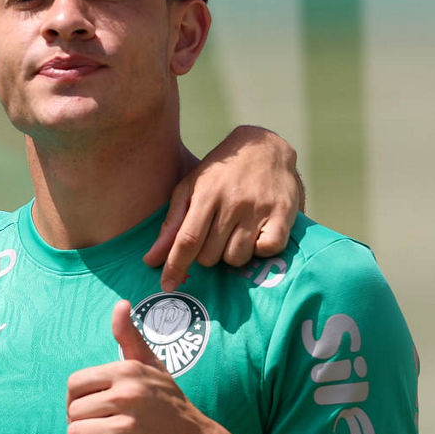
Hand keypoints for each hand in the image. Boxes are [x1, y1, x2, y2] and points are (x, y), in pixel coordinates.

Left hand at [22, 301, 220, 433]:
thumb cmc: (172, 405)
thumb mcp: (153, 366)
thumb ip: (130, 338)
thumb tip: (120, 304)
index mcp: (127, 372)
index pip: (75, 383)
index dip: (78, 397)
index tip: (95, 406)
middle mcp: (125, 396)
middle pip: (72, 409)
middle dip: (82, 420)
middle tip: (107, 426)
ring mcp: (124, 427)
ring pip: (75, 432)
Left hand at [144, 125, 302, 290]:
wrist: (264, 147)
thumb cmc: (220, 173)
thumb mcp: (190, 189)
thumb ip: (171, 225)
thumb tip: (150, 260)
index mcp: (206, 195)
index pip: (187, 240)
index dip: (175, 266)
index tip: (166, 286)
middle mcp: (233, 203)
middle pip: (211, 255)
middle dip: (207, 256)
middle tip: (214, 237)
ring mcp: (259, 209)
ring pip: (237, 258)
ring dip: (232, 255)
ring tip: (234, 235)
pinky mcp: (284, 213)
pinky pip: (268, 250)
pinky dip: (260, 250)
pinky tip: (256, 236)